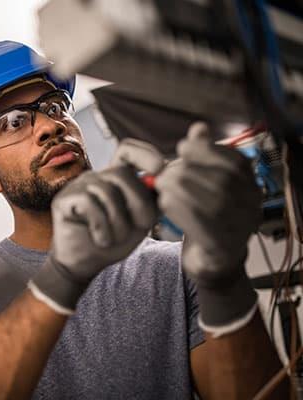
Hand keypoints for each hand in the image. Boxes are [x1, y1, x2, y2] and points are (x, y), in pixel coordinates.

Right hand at [29, 139, 163, 313]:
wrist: (84, 264)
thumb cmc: (113, 242)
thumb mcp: (141, 221)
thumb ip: (154, 200)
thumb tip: (171, 178)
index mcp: (116, 178)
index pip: (128, 150)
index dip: (145, 154)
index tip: (160, 169)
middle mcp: (96, 177)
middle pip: (122, 174)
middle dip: (139, 202)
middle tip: (142, 226)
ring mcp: (78, 186)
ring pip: (107, 192)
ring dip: (118, 223)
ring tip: (115, 239)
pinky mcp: (64, 199)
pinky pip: (90, 204)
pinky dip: (101, 227)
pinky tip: (101, 240)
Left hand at [155, 122, 260, 331]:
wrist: (214, 258)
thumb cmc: (207, 213)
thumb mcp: (208, 182)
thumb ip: (205, 156)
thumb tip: (199, 128)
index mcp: (250, 186)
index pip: (235, 161)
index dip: (207, 150)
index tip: (182, 147)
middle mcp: (251, 206)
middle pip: (220, 181)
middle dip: (186, 172)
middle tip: (163, 172)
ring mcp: (239, 227)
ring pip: (209, 201)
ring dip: (178, 190)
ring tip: (161, 186)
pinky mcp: (221, 245)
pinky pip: (199, 224)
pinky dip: (177, 210)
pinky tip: (164, 203)